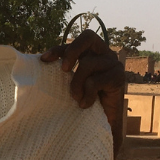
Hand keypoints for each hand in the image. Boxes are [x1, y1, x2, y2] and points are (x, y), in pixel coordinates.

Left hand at [41, 30, 126, 153]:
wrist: (104, 123)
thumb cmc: (84, 101)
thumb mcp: (71, 83)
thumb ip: (64, 71)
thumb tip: (40, 61)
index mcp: (91, 53)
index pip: (73, 43)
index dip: (57, 49)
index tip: (44, 60)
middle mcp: (104, 54)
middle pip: (88, 36)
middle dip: (72, 51)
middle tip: (63, 70)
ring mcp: (113, 64)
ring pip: (87, 64)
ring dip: (77, 84)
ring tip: (76, 98)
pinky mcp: (119, 77)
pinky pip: (95, 81)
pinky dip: (87, 95)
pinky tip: (85, 105)